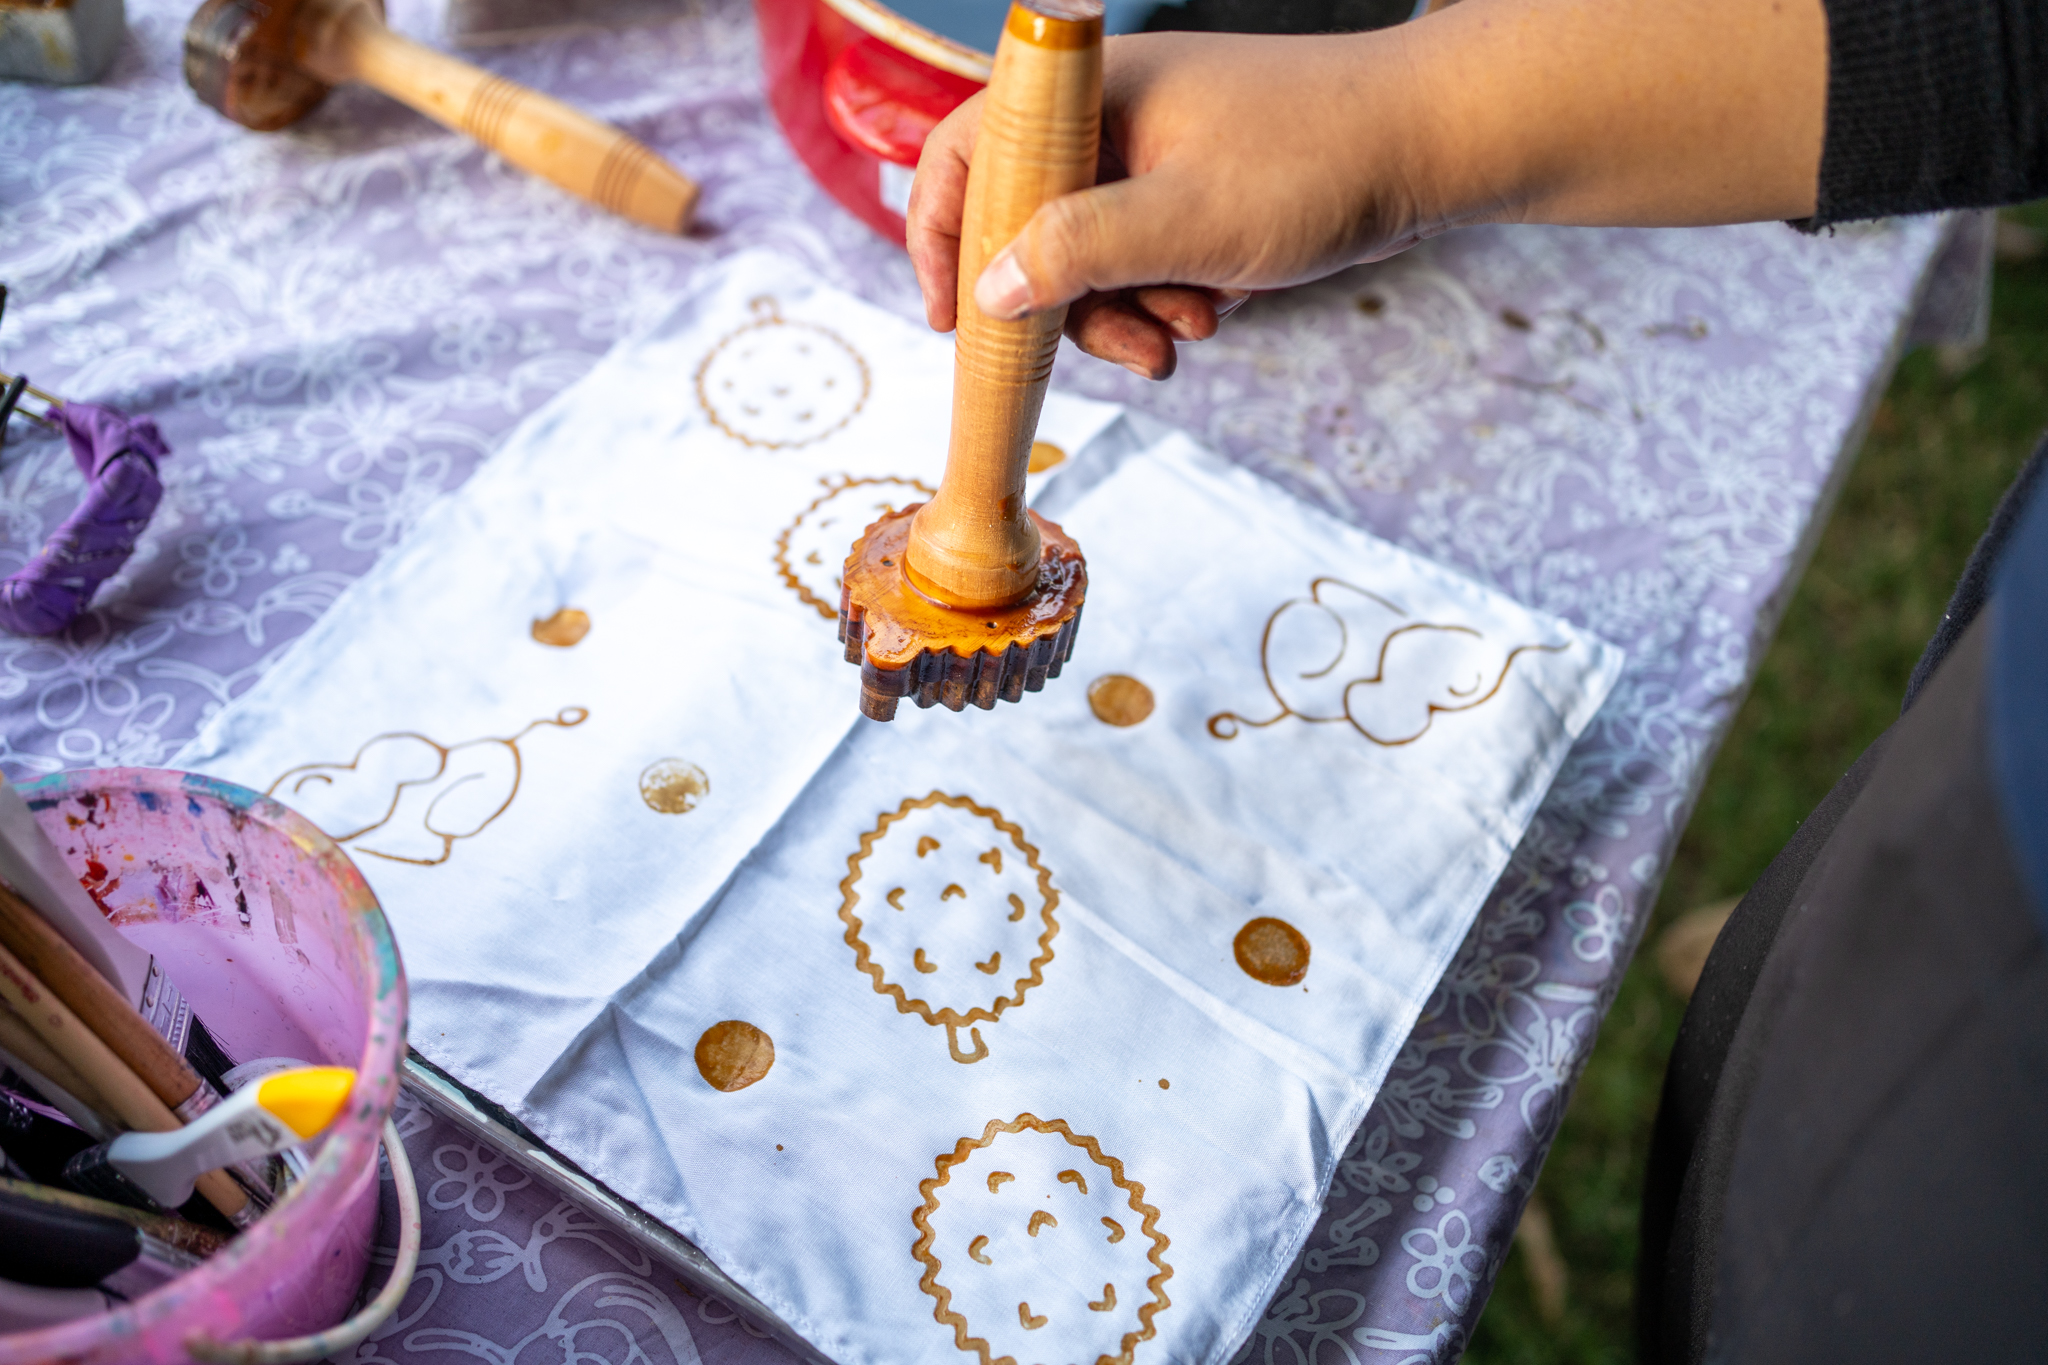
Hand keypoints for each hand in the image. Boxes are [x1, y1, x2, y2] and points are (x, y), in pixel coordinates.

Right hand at [908, 29, 1431, 378]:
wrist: (1435, 143)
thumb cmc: (1318, 162)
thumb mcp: (1185, 222)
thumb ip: (1079, 252)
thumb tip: (991, 290)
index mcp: (1088, 95)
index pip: (966, 151)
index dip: (940, 234)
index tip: (954, 319)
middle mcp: (1109, 116)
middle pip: (1029, 223)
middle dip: (1071, 304)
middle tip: (1127, 353)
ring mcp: (1152, 151)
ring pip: (1091, 252)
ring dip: (1127, 311)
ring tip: (1191, 337)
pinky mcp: (1192, 184)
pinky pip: (1143, 254)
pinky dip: (1165, 295)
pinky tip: (1214, 315)